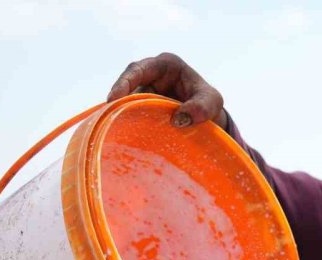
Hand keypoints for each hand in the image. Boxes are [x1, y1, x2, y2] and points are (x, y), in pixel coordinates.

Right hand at [107, 53, 225, 127]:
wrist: (209, 118)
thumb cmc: (210, 103)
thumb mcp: (213, 102)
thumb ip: (202, 107)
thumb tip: (178, 119)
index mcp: (167, 65)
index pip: (139, 69)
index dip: (124, 82)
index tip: (114, 97)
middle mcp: (152, 75)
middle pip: (127, 84)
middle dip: (117, 99)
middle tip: (108, 116)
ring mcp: (146, 91)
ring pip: (126, 100)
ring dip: (120, 113)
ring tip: (113, 128)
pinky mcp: (143, 106)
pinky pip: (130, 112)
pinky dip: (126, 121)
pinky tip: (121, 134)